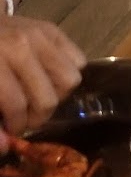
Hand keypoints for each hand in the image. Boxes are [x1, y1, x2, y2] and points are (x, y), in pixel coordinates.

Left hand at [0, 17, 85, 146]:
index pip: (17, 104)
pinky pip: (78, 60)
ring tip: (39, 96)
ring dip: (57, 95)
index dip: (16, 125)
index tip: (12, 129)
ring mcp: (41, 36)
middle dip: (37, 116)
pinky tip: (49, 77)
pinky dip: (67, 73)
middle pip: (47, 97)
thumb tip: (5, 147)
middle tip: (26, 117)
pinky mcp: (53, 30)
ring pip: (70, 80)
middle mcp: (21, 47)